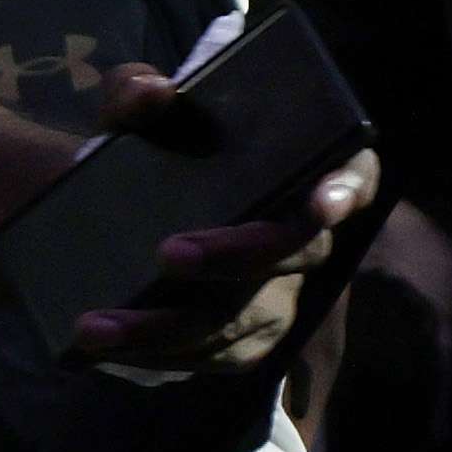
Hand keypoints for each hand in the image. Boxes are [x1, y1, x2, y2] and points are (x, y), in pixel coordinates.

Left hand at [63, 70, 378, 380]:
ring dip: (168, 327)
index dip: (346, 190)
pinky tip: (105, 350)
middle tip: (167, 254)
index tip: (320, 202)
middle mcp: (303, 239)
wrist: (125, 208)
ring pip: (243, 320)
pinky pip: (212, 358)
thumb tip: (149, 94)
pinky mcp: (245, 341)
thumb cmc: (157, 151)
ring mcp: (279, 296)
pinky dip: (156, 355)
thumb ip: (135, 94)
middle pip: (295, 253)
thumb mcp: (137, 115)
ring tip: (96, 327)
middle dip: (235, 257)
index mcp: (302, 170)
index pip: (354, 176)